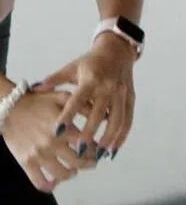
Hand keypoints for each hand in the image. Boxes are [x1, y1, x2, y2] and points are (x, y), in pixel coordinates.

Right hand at [2, 90, 91, 190]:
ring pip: (62, 174)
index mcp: (64, 128)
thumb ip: (84, 106)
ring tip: (73, 169)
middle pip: (78, 162)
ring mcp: (39, 155)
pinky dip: (50, 186)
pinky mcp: (26, 162)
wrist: (10, 108)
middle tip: (92, 162)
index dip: (96, 149)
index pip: (88, 145)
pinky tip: (55, 181)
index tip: (99, 149)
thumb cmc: (39, 101)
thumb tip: (105, 115)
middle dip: (89, 164)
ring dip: (72, 174)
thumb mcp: (63, 97)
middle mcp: (52, 144)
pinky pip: (39, 182)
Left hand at [37, 36, 136, 158]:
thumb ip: (54, 80)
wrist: (118, 50)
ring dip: (109, 138)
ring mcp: (121, 93)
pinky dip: (122, 135)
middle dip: (90, 133)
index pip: (77, 100)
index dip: (68, 116)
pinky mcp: (130, 97)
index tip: (57, 132)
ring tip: (99, 154)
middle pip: (98, 114)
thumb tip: (35, 88)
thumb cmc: (90, 61)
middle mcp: (108, 87)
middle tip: (80, 151)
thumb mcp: (71, 68)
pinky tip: (114, 149)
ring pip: (117, 119)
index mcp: (91, 79)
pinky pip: (128, 119)